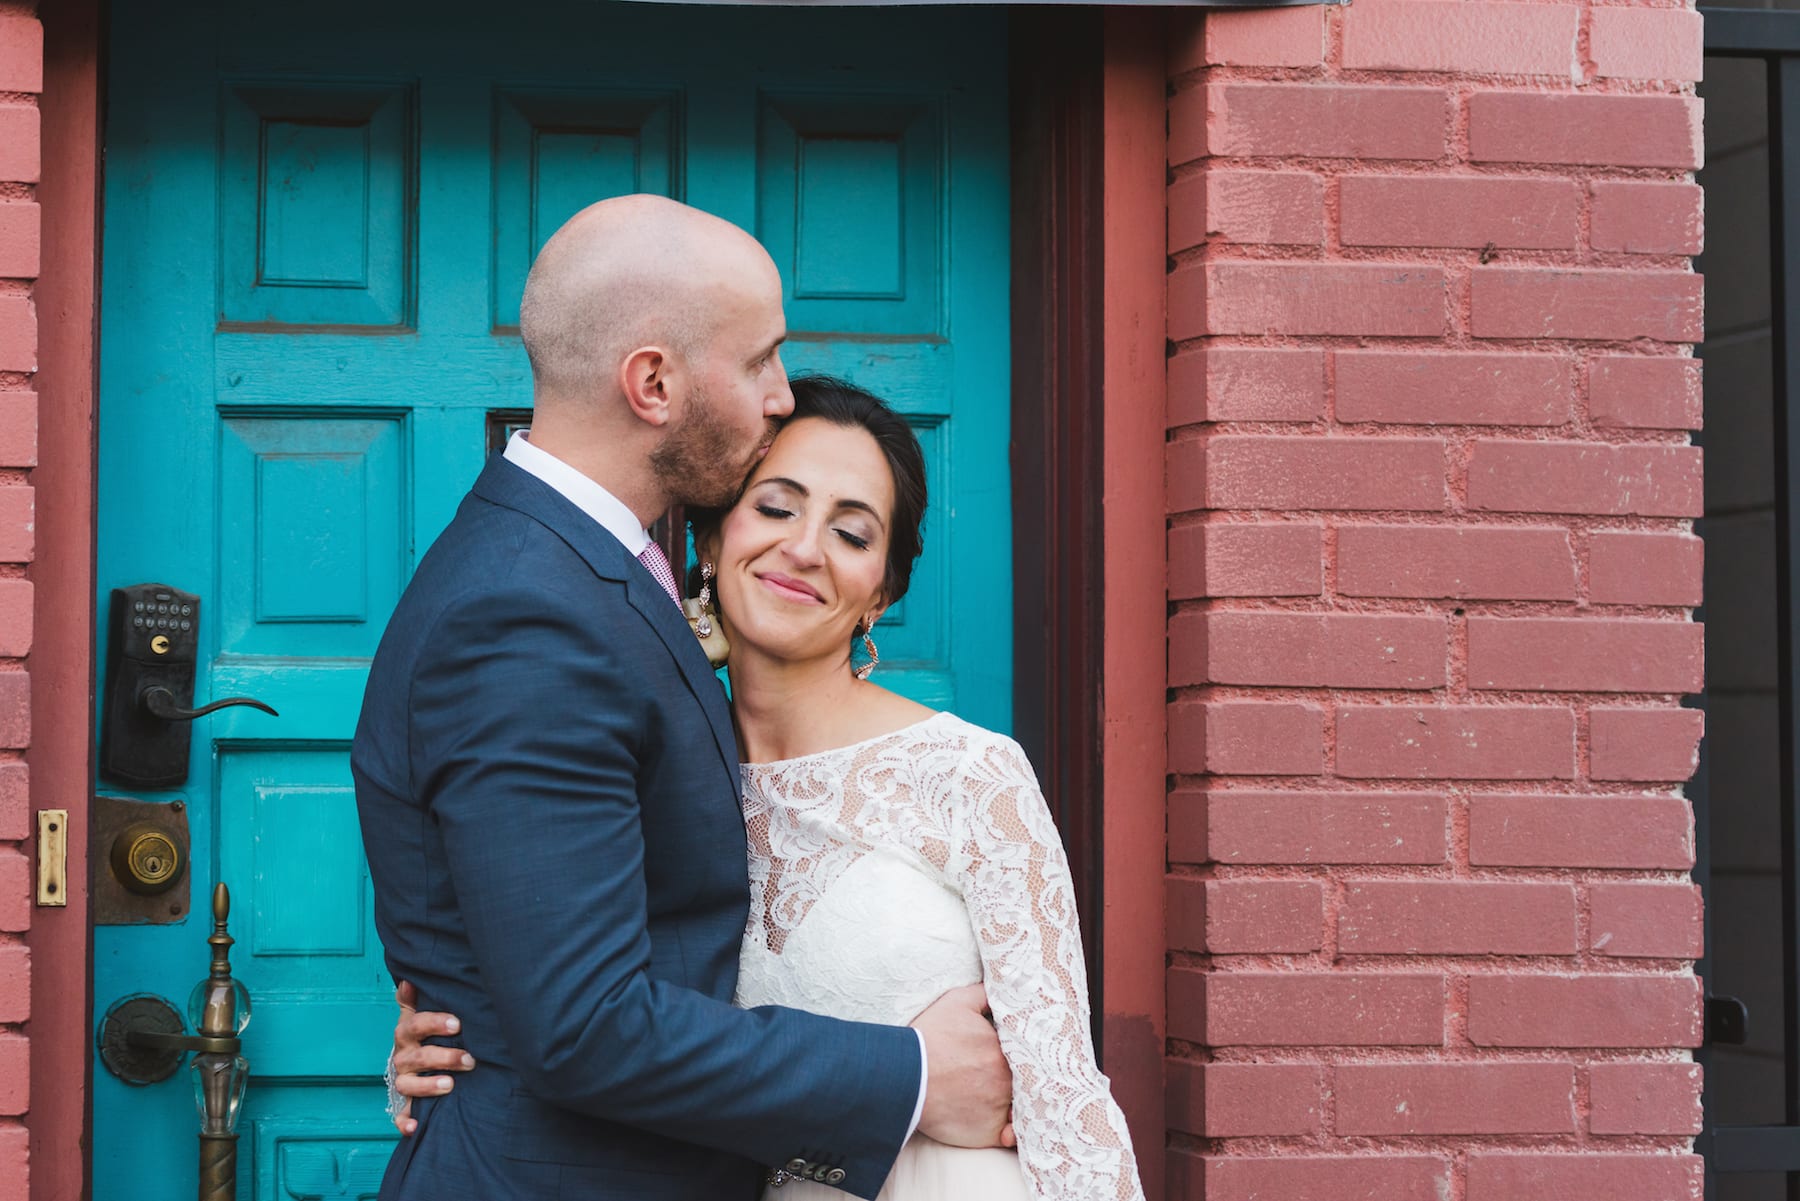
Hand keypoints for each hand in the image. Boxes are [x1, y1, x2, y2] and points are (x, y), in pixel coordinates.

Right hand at [389, 980, 474, 1134]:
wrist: (417, 1060)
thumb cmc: (426, 1034)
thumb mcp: (421, 1013)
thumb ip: (415, 999)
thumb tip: (408, 979)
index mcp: (408, 1033)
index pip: (416, 1025)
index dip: (434, 1023)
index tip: (457, 1024)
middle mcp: (403, 1057)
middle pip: (416, 1057)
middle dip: (443, 1057)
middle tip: (469, 1060)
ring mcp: (403, 1080)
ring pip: (407, 1084)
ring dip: (427, 1085)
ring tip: (450, 1085)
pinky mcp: (404, 1103)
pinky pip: (400, 1115)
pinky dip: (404, 1122)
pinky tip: (414, 1128)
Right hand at [910, 984, 1014, 1148]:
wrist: (902, 1076)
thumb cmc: (928, 1038)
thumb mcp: (956, 1002)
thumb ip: (984, 993)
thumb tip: (1002, 988)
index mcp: (1003, 1049)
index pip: (1025, 1053)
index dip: (1022, 1055)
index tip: (1012, 1056)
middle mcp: (1007, 1080)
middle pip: (1024, 1080)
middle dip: (1021, 1078)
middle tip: (1005, 1077)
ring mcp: (999, 1108)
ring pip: (1020, 1107)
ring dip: (1017, 1103)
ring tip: (1003, 1099)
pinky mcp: (988, 1133)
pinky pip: (1009, 1136)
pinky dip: (1011, 1134)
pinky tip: (1008, 1127)